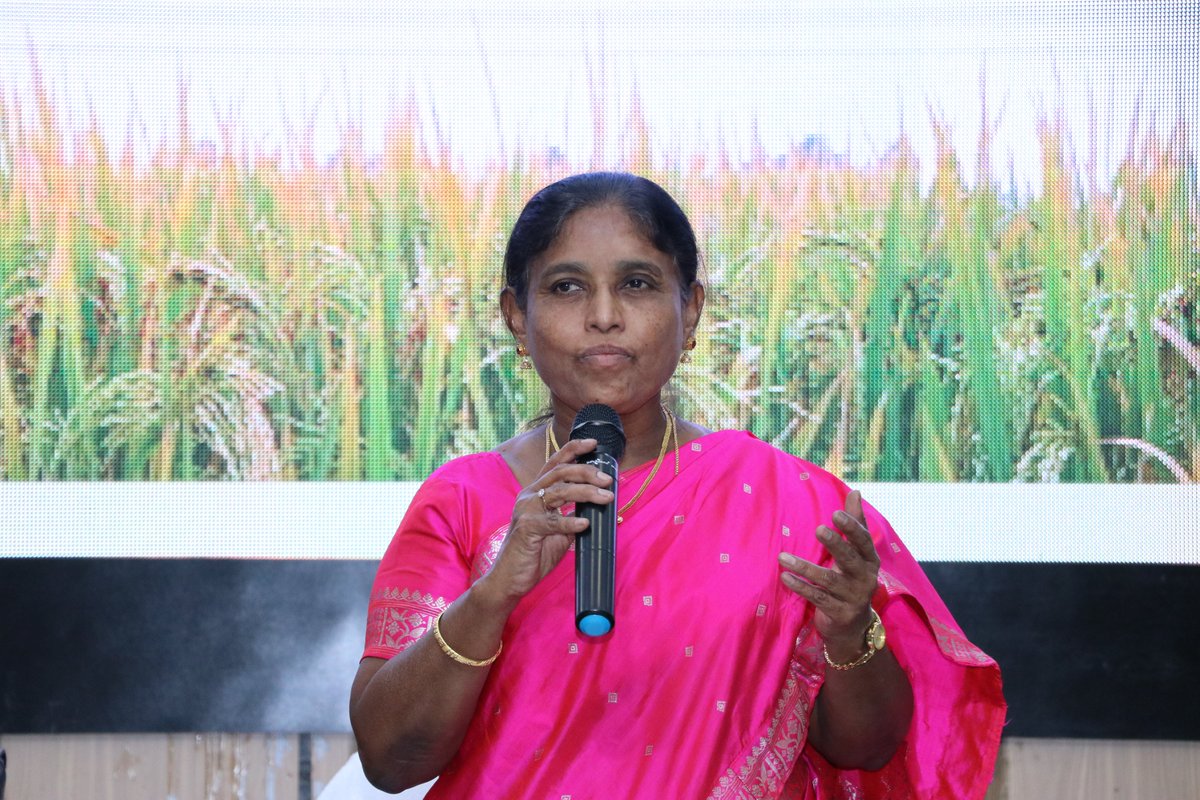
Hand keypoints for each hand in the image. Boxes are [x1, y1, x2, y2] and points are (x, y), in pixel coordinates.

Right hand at [477, 437, 614, 604]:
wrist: (509, 578)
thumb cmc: (533, 553)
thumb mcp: (558, 532)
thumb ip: (573, 518)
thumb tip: (599, 512)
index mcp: (536, 492)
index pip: (555, 463)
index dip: (573, 449)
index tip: (593, 443)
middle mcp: (529, 496)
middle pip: (560, 472)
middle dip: (586, 471)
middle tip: (608, 479)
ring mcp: (526, 510)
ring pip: (559, 492)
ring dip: (586, 492)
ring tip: (606, 497)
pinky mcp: (526, 528)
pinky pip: (552, 522)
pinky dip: (571, 523)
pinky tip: (585, 525)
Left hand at [778, 490, 879, 660]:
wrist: (853, 626)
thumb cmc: (851, 579)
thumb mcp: (856, 553)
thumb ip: (855, 523)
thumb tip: (855, 492)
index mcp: (870, 560)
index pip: (864, 541)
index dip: (852, 527)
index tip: (836, 513)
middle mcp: (866, 579)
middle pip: (850, 559)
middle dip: (836, 544)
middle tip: (819, 529)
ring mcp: (854, 598)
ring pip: (829, 580)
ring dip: (805, 568)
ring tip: (783, 558)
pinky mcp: (840, 613)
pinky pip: (817, 598)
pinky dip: (801, 587)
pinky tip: (785, 577)